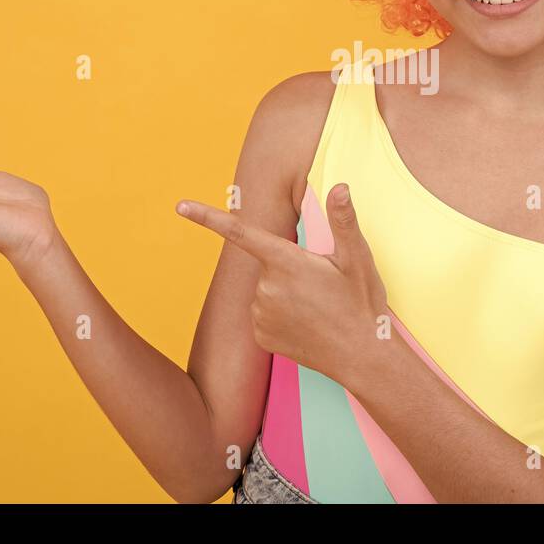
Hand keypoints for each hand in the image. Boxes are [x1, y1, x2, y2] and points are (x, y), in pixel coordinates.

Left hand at [176, 182, 388, 385]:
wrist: (363, 356)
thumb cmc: (362, 304)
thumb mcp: (358, 259)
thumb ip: (343, 220)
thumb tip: (340, 187)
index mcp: (286, 262)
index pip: (241, 232)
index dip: (207, 218)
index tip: (180, 206)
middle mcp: (266, 288)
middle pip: (268, 265)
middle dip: (289, 269)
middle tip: (323, 286)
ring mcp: (261, 315)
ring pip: (267, 291)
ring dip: (286, 293)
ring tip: (319, 308)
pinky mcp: (261, 337)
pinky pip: (265, 315)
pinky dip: (282, 316)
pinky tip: (307, 325)